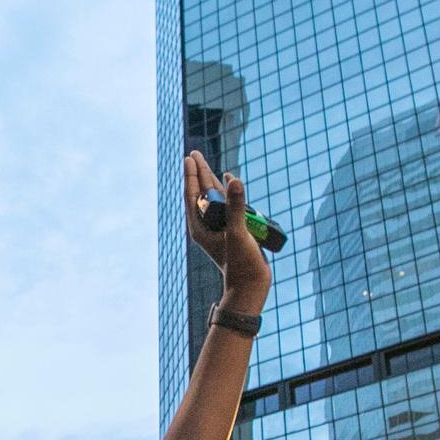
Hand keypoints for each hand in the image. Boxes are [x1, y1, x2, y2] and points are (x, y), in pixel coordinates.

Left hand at [182, 150, 270, 309]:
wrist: (251, 286)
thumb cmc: (241, 263)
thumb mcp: (238, 232)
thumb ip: (236, 206)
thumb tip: (233, 181)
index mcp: (200, 226)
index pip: (193, 194)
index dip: (191, 174)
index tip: (189, 157)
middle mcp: (206, 226)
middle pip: (200, 193)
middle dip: (197, 173)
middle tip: (193, 153)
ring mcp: (218, 228)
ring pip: (213, 199)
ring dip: (210, 181)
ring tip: (205, 164)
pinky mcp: (231, 230)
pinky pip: (226, 206)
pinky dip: (227, 193)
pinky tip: (230, 182)